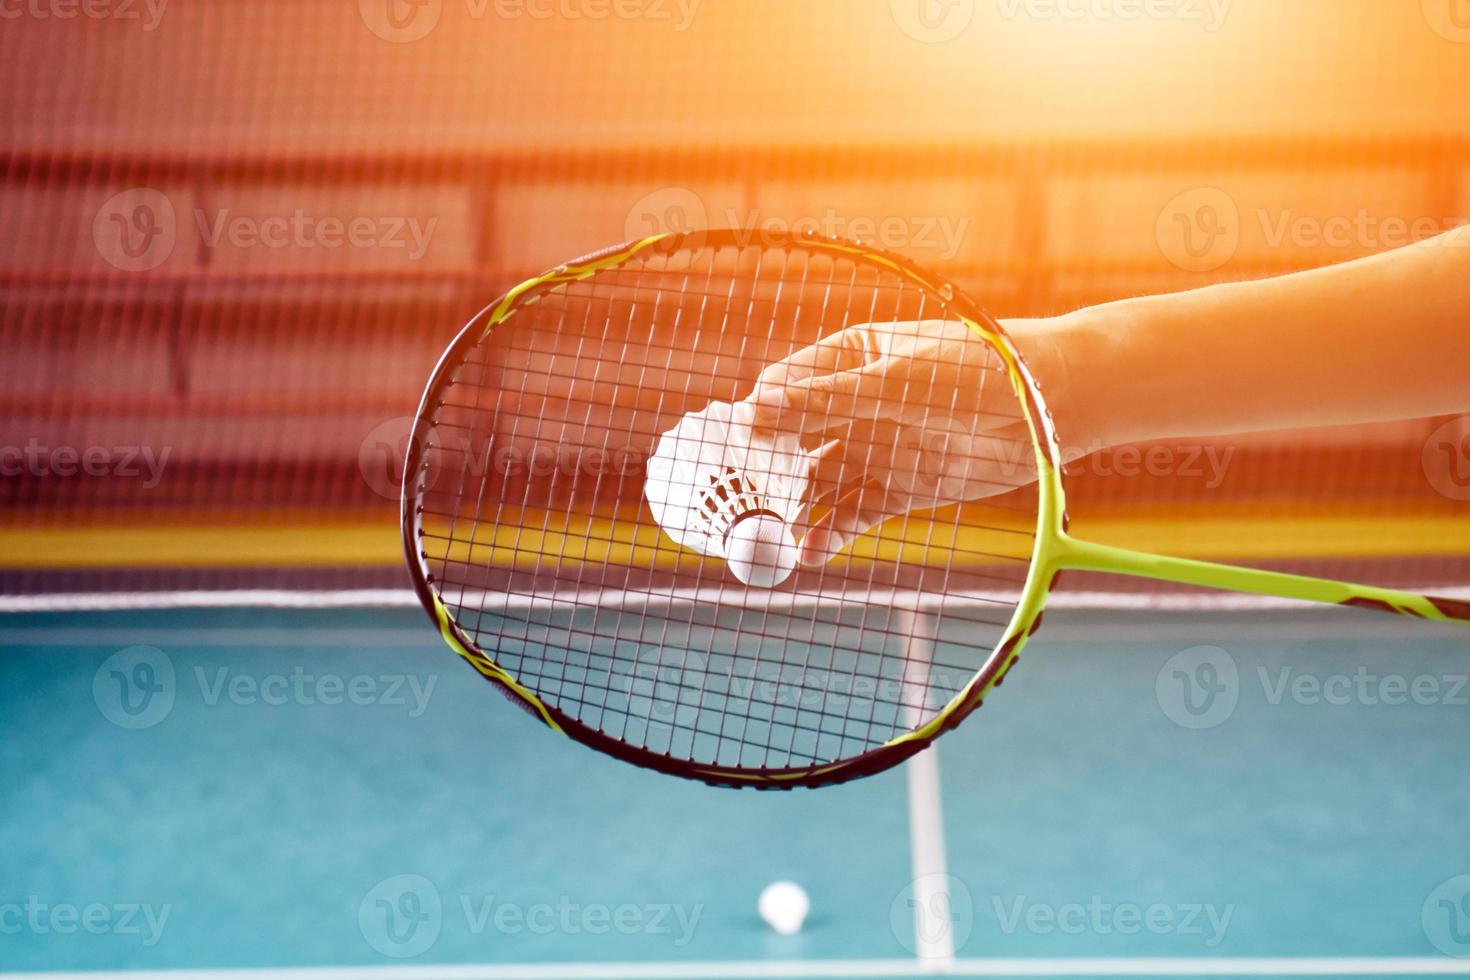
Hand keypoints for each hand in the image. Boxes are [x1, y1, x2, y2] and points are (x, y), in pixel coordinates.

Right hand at [736, 319, 1042, 566]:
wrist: (1052, 406)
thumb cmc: (979, 370)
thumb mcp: (898, 381)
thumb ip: (829, 399)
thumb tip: (758, 410)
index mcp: (849, 358)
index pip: (786, 387)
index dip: (758, 418)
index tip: (736, 448)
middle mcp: (854, 403)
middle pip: (792, 441)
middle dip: (767, 472)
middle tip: (744, 503)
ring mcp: (875, 447)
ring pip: (818, 482)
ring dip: (793, 509)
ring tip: (771, 538)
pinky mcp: (899, 487)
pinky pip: (852, 513)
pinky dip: (829, 534)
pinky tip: (808, 553)